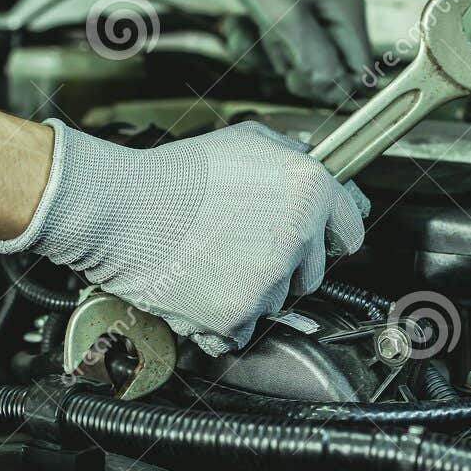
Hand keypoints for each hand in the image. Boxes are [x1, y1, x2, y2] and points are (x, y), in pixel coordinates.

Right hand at [0, 121, 367, 355]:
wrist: (119, 208)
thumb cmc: (174, 175)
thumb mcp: (244, 140)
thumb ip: (289, 154)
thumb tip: (311, 163)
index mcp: (309, 189)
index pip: (351, 228)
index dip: (333, 235)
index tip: (325, 242)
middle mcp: (298, 235)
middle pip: (313, 272)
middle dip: (287, 266)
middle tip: (244, 249)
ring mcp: (270, 279)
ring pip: (276, 301)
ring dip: (252, 291)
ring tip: (212, 261)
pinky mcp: (239, 314)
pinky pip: (244, 330)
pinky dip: (225, 320)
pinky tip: (201, 288)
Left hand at [152, 0, 372, 100]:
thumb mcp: (286, 18)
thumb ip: (314, 58)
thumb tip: (336, 90)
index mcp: (348, 13)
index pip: (359, 71)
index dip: (334, 87)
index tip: (301, 83)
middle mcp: (335, 14)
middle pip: (328, 70)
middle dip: (295, 70)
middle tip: (274, 58)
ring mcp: (311, 12)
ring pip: (297, 59)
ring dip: (267, 56)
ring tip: (247, 30)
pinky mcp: (287, 11)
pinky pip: (278, 45)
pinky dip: (257, 43)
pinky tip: (240, 26)